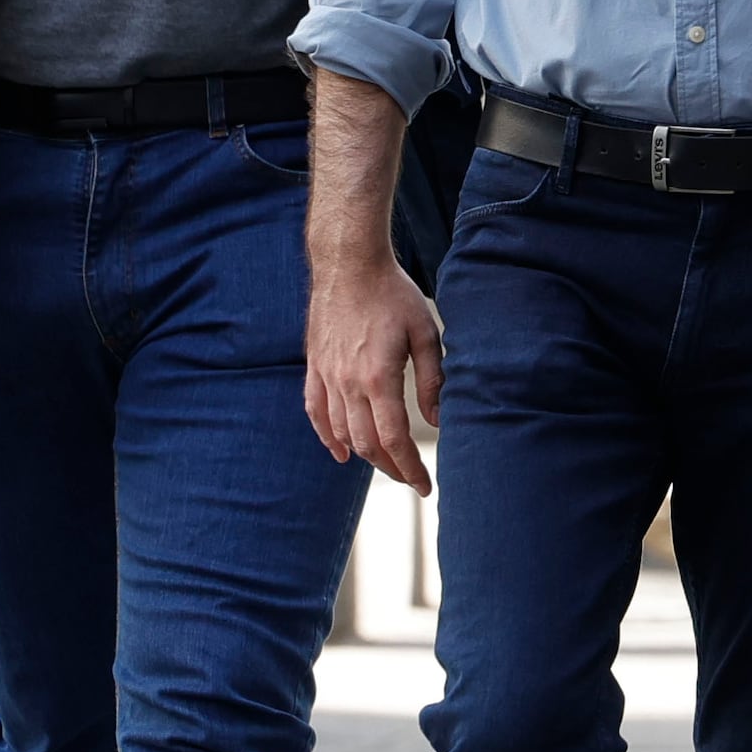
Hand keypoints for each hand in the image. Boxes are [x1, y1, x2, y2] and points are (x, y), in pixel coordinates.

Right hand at [306, 252, 446, 494]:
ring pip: (341, 432)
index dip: (409, 467)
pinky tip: (341, 453)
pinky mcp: (314, 367)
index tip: (425, 485)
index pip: (393, 439)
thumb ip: (433, 380)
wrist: (348, 266)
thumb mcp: (425, 333)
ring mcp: (326, 376)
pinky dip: (327, 436)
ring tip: (388, 466)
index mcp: (378, 377)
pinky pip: (315, 411)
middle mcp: (347, 383)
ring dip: (365, 455)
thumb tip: (437, 420)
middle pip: (367, 443)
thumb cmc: (392, 295)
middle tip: (413, 480)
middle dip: (391, 468)